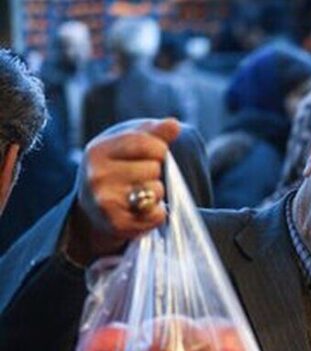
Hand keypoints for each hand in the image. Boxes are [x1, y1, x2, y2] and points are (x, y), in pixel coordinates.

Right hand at [66, 118, 181, 263]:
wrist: (94, 212)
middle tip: (140, 180)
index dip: (159, 149)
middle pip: (153, 168)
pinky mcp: (116, 224)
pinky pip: (156, 215)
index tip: (155, 154)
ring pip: (155, 191)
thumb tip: (174, 124)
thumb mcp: (127, 147)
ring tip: (140, 195)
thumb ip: (153, 134)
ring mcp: (104, 201)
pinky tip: (142, 212)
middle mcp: (96, 175)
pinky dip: (157, 214)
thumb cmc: (116, 172)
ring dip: (156, 194)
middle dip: (155, 173)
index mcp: (98, 150)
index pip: (145, 143)